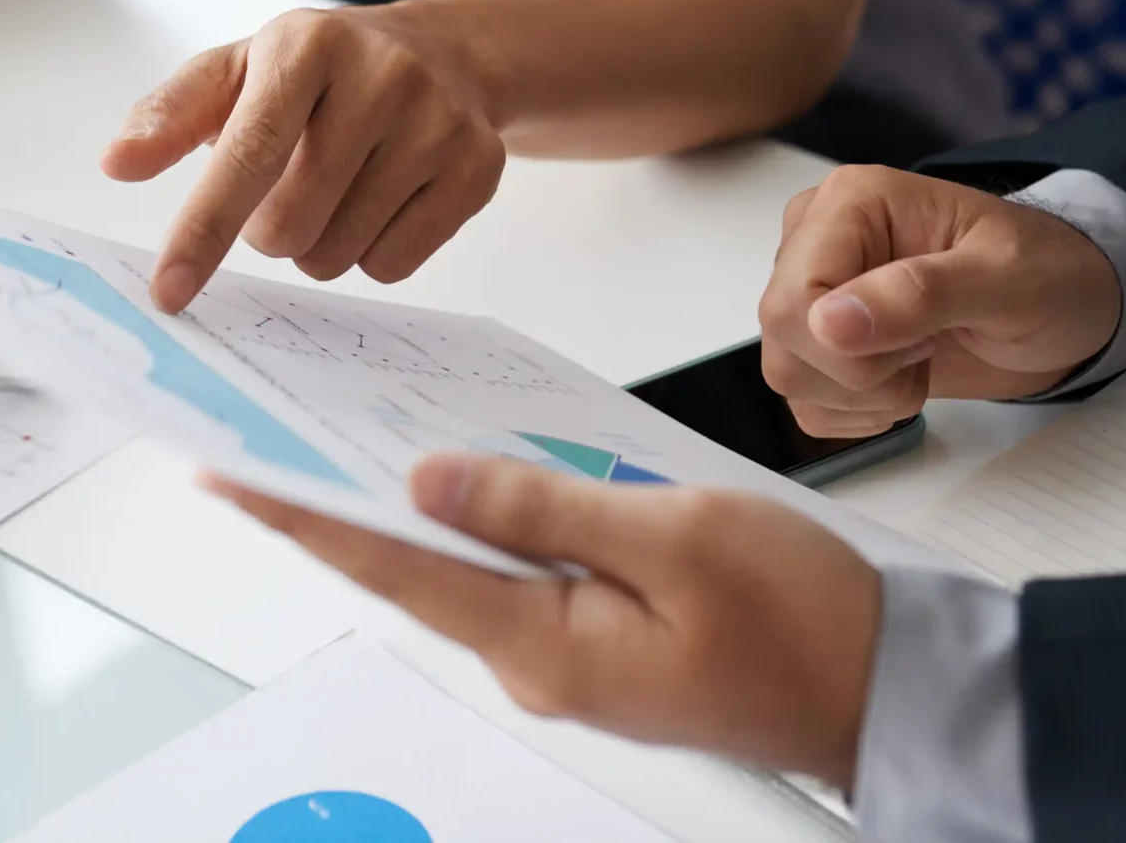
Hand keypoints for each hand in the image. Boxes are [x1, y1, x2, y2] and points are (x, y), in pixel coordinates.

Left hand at [102, 5, 506, 312]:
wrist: (437, 54)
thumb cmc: (312, 75)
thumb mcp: (236, 73)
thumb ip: (169, 115)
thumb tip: (118, 161)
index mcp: (306, 45)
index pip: (247, 155)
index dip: (202, 230)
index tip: (169, 291)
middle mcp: (382, 75)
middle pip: (289, 225)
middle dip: (269, 229)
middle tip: (287, 185)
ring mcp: (439, 122)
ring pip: (339, 254)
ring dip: (317, 242)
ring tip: (336, 187)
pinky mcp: (480, 166)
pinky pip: (394, 265)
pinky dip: (370, 251)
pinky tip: (381, 199)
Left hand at [214, 455, 880, 788]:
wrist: (892, 686)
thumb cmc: (806, 619)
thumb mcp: (674, 535)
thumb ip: (544, 506)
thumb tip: (435, 481)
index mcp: (545, 645)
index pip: (393, 567)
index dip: (305, 515)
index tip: (232, 474)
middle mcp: (539, 664)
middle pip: (416, 568)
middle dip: (340, 502)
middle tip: (271, 438)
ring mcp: (569, 660)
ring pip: (468, 568)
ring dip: (412, 508)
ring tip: (344, 440)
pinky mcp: (601, 645)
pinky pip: (520, 576)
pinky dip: (484, 522)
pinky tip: (465, 478)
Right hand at [758, 165, 1122, 437]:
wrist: (1067, 307)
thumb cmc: (1051, 275)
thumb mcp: (1008, 279)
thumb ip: (921, 294)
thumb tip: (828, 323)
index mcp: (849, 203)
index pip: (791, 297)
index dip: (848, 345)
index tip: (921, 339)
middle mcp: (818, 240)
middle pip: (782, 336)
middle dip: (862, 371)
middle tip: (928, 348)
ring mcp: (816, 290)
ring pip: (787, 373)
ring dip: (863, 395)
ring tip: (921, 359)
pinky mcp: (823, 338)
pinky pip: (805, 400)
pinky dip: (858, 411)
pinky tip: (904, 377)